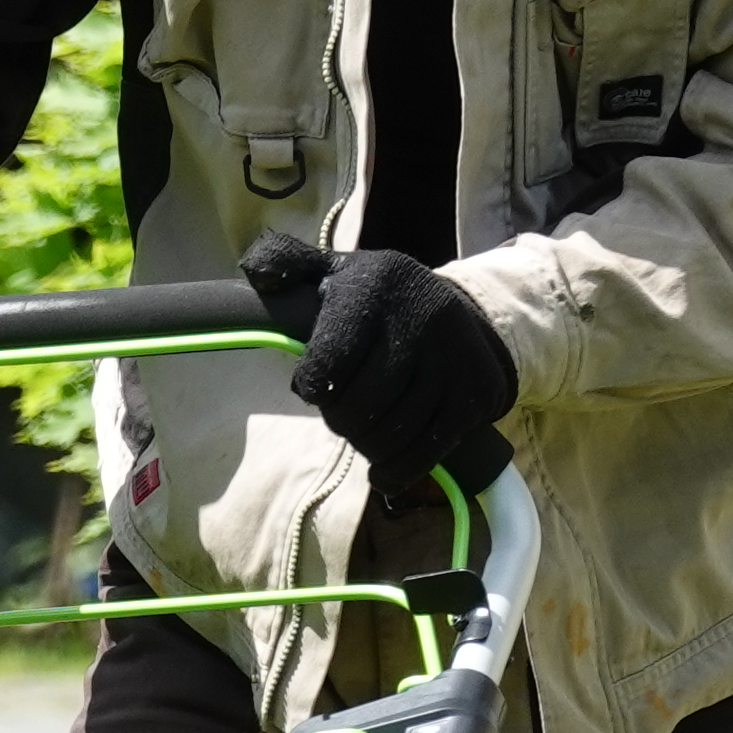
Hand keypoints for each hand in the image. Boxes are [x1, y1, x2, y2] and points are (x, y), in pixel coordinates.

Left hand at [240, 231, 517, 490]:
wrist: (460, 311)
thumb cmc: (374, 300)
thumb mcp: (329, 269)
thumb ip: (284, 262)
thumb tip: (256, 272)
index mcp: (375, 285)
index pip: (327, 363)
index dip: (313, 386)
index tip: (314, 384)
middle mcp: (421, 316)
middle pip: (357, 408)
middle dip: (340, 419)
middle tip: (341, 410)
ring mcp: (454, 356)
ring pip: (390, 435)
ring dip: (367, 445)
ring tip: (365, 429)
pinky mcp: (475, 392)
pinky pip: (426, 452)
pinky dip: (398, 469)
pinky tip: (383, 468)